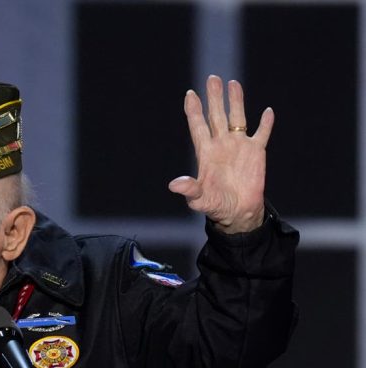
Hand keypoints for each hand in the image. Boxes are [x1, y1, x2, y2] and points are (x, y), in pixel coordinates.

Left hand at [168, 75, 273, 233]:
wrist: (238, 213)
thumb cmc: (216, 206)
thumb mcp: (200, 199)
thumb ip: (190, 189)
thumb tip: (174, 184)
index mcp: (206, 153)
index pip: (198, 126)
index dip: (194, 110)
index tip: (190, 94)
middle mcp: (221, 145)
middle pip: (216, 116)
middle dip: (214, 98)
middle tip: (212, 78)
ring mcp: (239, 146)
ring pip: (237, 118)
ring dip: (236, 102)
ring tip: (233, 83)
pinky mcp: (256, 153)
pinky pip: (262, 134)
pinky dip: (266, 124)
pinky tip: (267, 112)